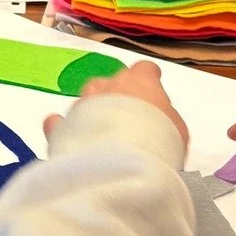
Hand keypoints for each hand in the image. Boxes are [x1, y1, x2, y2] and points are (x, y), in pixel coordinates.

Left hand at [44, 60, 188, 155]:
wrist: (123, 166)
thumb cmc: (159, 143)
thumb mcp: (177, 130)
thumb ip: (166, 116)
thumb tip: (157, 116)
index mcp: (139, 83)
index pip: (145, 70)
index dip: (148, 78)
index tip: (151, 86)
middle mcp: (106, 86)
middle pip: (109, 83)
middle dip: (114, 96)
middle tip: (125, 120)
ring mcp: (80, 105)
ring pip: (83, 100)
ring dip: (90, 112)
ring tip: (100, 136)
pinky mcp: (61, 127)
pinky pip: (58, 123)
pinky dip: (62, 128)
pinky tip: (66, 137)